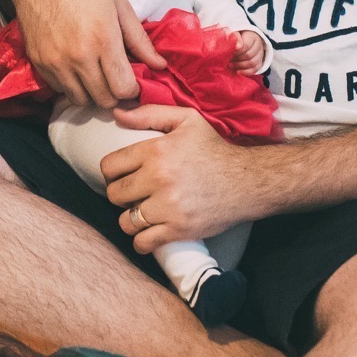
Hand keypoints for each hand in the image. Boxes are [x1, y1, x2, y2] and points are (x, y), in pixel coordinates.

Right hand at [7, 0, 166, 109]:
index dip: (132, 89)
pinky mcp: (39, 63)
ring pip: (80, 100)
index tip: (133, 81)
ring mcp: (55, 62)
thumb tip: (159, 65)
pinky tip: (76, 67)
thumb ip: (140, 40)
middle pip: (103, 99)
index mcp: (103, 39)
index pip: (123, 88)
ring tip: (96, 75)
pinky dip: (71, 85)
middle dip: (115, 94)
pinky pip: (60, 90)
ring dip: (92, 93)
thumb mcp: (119, 6)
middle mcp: (78, 56)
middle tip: (116, 79)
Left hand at [100, 105, 258, 250]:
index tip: (123, 175)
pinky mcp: (179, 229)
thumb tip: (117, 114)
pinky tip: (148, 232)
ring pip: (126, 221)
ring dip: (130, 219)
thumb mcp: (187, 120)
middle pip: (114, 194)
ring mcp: (168, 206)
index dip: (112, 172)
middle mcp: (158, 178)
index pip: (109, 167)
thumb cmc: (214, 149)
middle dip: (121, 194)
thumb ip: (150, 114)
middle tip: (134, 194)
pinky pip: (143, 242)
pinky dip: (142, 241)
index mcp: (155, 151)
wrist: (247, 181)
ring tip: (141, 213)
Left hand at [232, 30, 267, 74]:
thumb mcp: (233, 33)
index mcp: (252, 35)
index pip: (246, 45)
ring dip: (240, 65)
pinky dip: (246, 72)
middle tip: (228, 59)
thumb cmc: (235, 36)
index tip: (229, 52)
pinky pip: (255, 69)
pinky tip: (237, 72)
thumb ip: (234, 37)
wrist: (241, 40)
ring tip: (230, 65)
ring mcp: (260, 54)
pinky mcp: (260, 62)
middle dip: (237, 59)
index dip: (237, 50)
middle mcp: (258, 44)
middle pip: (249, 55)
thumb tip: (237, 46)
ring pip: (252, 63)